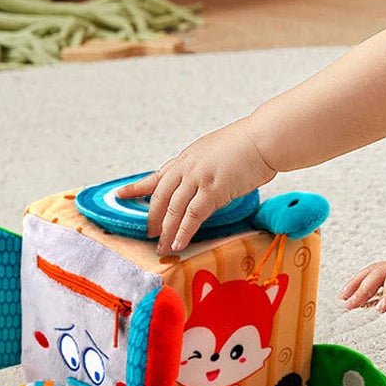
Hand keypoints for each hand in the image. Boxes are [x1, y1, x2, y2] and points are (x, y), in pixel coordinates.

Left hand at [115, 117, 276, 254]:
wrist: (264, 138)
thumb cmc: (248, 144)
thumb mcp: (216, 152)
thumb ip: (204, 167)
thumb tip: (201, 183)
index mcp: (188, 157)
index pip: (157, 175)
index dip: (137, 187)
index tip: (121, 194)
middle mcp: (188, 167)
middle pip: (160, 196)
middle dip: (153, 218)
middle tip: (148, 234)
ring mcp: (199, 177)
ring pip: (174, 209)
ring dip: (166, 231)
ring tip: (162, 247)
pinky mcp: (214, 189)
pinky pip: (193, 215)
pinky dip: (184, 231)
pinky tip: (179, 243)